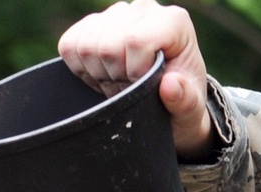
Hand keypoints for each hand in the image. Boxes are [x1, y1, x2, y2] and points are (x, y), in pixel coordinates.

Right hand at [58, 0, 213, 160]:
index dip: (135, 73)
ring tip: (121, 84)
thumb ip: (186, 101)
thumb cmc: (181, 104)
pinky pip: (69, 45)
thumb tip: (170, 85)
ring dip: (100, 75)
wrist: (167, 103)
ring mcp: (117, 13)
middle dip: (117, 78)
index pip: (136, 40)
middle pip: (107, 44)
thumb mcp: (191, 112)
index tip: (146, 88)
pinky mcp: (93, 23)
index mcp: (174, 22)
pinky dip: (82, 69)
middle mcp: (144, 9)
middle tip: (133, 90)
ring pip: (86, 45)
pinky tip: (105, 77)